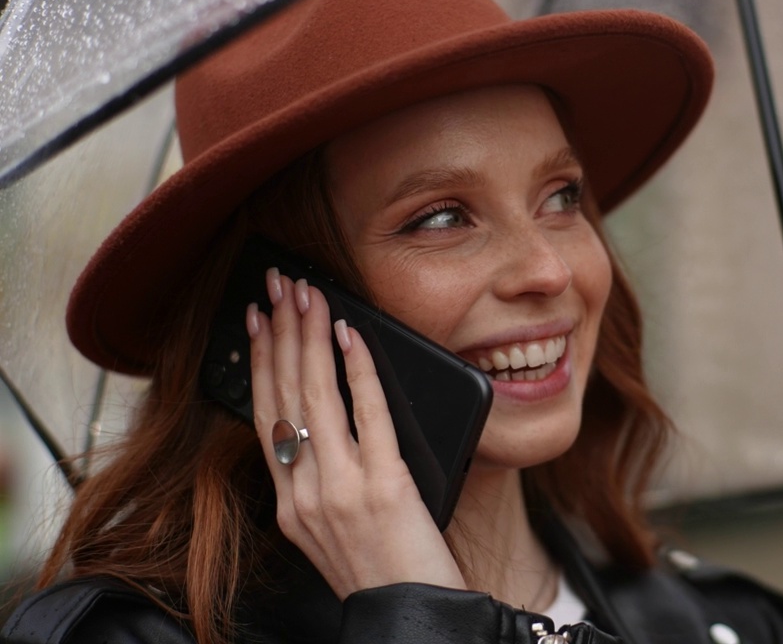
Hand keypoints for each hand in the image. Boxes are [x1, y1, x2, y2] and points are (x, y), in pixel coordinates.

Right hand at [246, 269, 465, 598]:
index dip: (258, 363)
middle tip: (278, 285)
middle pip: (284, 397)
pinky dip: (360, 371)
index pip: (266, 417)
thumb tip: (337, 411)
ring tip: (307, 296)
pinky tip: (353, 336)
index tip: (254, 321)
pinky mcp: (384, 488)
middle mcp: (305, 496)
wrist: (414, 616)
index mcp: (290, 505)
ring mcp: (341, 491)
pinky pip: (369, 416)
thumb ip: (327, 478)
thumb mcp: (337, 528)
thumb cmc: (386, 571)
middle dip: (279, 334)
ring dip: (310, 338)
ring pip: (316, 398)